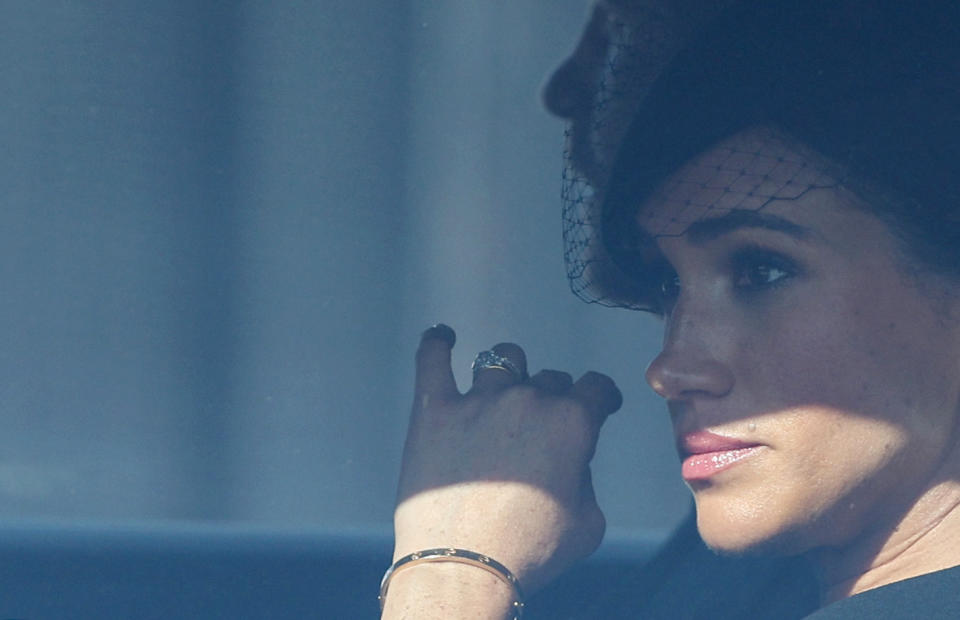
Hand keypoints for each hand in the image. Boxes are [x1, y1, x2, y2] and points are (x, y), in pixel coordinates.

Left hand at [393, 324, 621, 593]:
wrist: (464, 568)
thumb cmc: (528, 552)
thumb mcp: (587, 522)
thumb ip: (585, 477)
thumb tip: (570, 460)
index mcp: (570, 422)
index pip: (596, 387)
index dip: (601, 396)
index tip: (599, 402)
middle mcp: (527, 401)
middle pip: (549, 379)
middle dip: (553, 398)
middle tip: (542, 426)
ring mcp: (478, 401)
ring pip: (501, 359)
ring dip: (509, 370)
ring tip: (502, 384)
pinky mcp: (434, 410)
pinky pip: (432, 360)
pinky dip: (437, 343)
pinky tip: (441, 337)